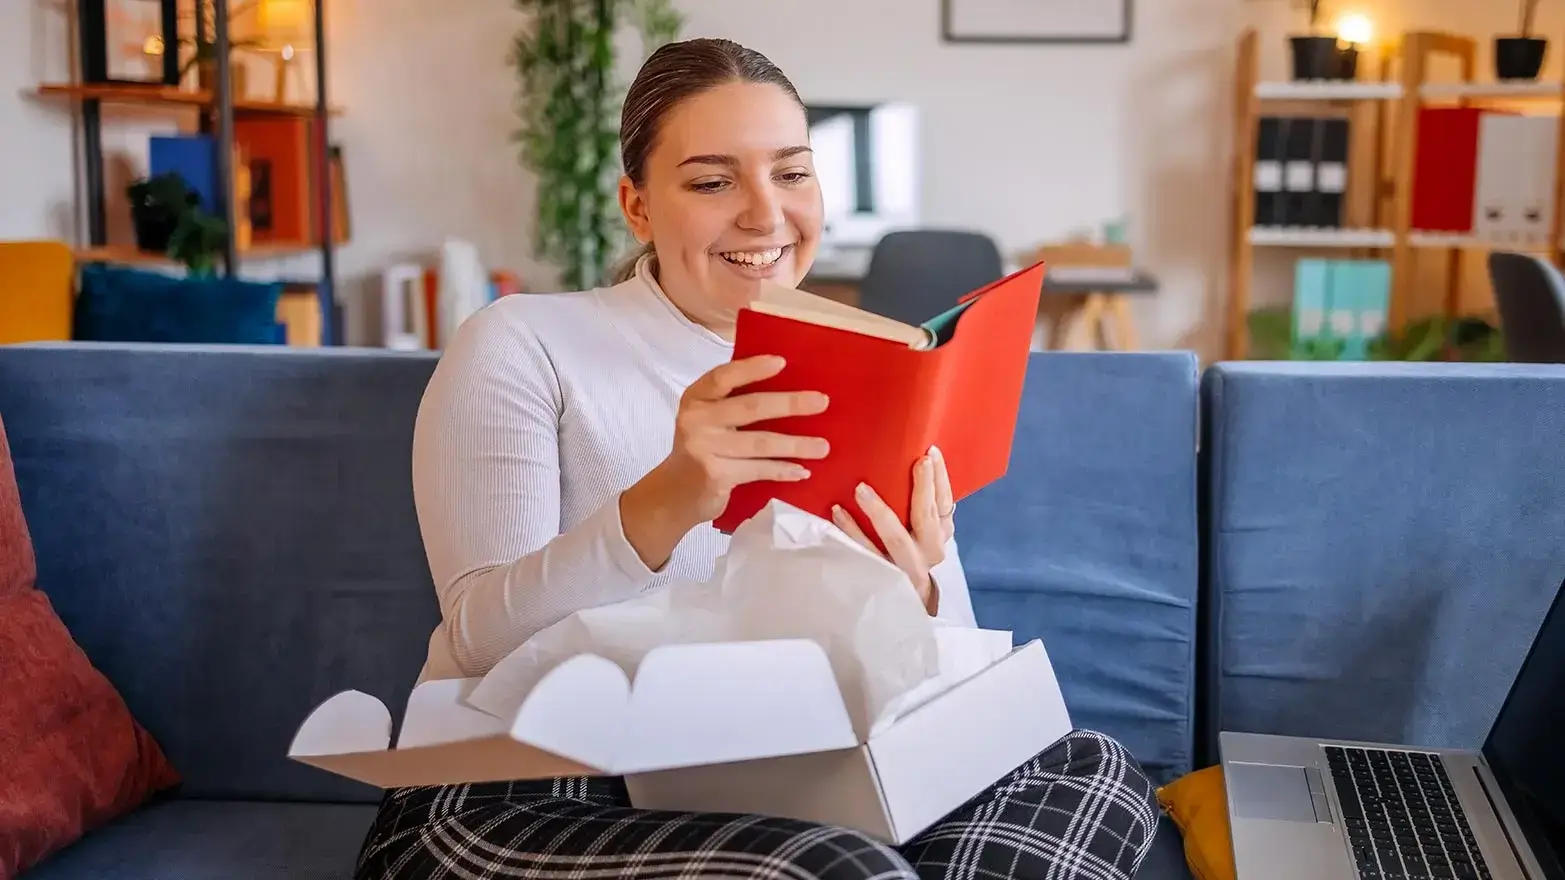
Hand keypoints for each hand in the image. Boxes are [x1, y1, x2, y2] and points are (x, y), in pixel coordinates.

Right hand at [622, 355, 829, 566]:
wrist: (676, 492)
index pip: (722, 377)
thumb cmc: (703, 447)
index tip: (782, 362)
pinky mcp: (715, 476)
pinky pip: (758, 470)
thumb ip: (734, 402)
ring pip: (760, 443)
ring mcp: (704, 449)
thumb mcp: (708, 418)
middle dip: (789, 404)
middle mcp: (696, 420)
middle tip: (822, 402)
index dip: (751, 368)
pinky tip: (803, 470)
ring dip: (796, 445)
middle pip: (749, 407)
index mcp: (696, 398)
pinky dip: (783, 470)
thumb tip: (791, 387)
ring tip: (823, 446)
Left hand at [831, 446, 955, 613]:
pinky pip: (865, 552)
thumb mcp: (924, 530)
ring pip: (897, 538)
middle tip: (914, 463)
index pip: (944, 503)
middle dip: (921, 488)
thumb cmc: (910, 552)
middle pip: (926, 518)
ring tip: (861, 488)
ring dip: (879, 511)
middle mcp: (929, 551)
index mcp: (940, 533)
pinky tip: (838, 511)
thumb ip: (921, 504)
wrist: (905, 603)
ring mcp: (906, 567)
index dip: (940, 478)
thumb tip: (909, 462)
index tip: (930, 452)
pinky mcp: (882, 577)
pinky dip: (851, 531)